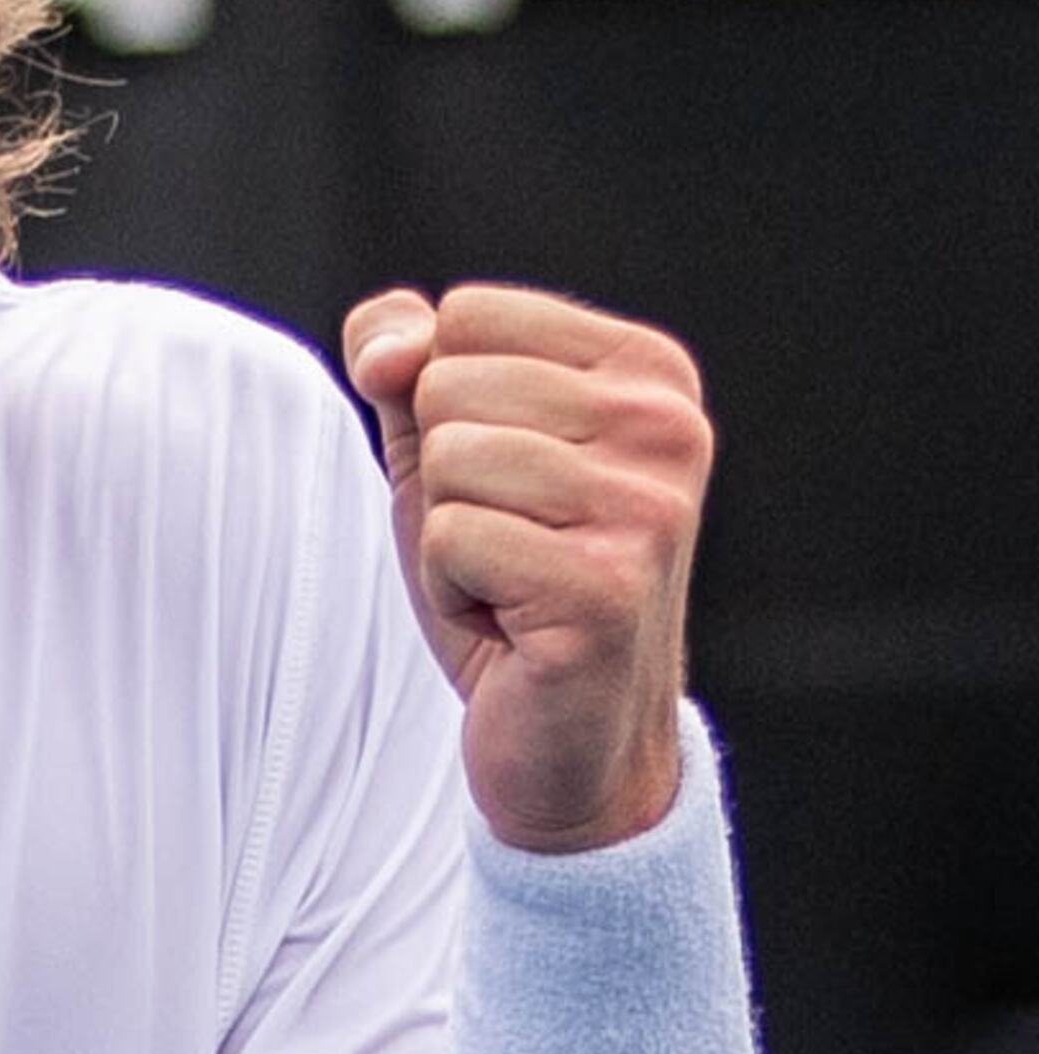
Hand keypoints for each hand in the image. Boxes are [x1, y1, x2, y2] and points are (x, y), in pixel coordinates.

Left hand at [340, 283, 711, 852]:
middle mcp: (668, 427)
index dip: (445, 405)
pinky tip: (512, 622)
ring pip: (448, 459)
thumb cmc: (507, 580)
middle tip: (509, 543)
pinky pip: (451, 537)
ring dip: (447, 536)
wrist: (571, 738)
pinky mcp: (608, 585)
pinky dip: (452, 589)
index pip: (467, 315)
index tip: (508, 482)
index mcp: (648, 372)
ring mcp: (649, 507)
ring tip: (510, 582)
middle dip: (444, 477)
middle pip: (448, 383)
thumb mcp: (441, 445)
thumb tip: (385, 347)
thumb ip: (402, 358)